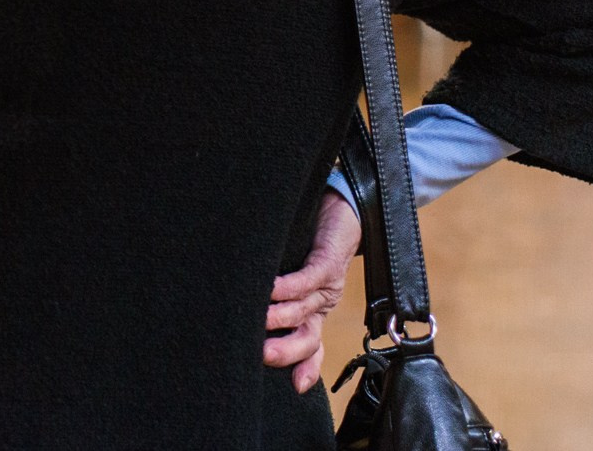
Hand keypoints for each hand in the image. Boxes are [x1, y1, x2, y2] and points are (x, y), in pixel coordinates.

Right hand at [265, 189, 359, 392]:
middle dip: (288, 350)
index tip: (294, 387)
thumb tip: (248, 311)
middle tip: (262, 356)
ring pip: (304, 308)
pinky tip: (270, 288)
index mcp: (315, 311)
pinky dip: (288, 286)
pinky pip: (307, 278)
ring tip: (258, 320)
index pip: (310, 347)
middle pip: (309, 338)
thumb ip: (278, 295)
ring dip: (281, 317)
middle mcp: (322, 303)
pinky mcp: (326, 260)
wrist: (344, 205)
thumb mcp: (295, 271)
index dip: (303, 367)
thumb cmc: (311, 239)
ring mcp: (326, 284)